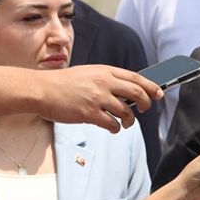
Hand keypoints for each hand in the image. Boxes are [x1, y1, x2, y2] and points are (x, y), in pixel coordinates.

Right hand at [39, 65, 161, 133]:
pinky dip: (116, 128)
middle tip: (144, 110)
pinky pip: (112, 124)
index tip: (158, 94)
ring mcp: (97, 98)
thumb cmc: (63, 83)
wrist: (41, 89)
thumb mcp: (88, 73)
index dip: (150, 87)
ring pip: (126, 112)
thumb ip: (106, 80)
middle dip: (145, 104)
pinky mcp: (90, 113)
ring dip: (129, 120)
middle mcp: (104, 83)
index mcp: (104, 71)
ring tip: (125, 123)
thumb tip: (125, 90)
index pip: (136, 78)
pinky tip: (112, 127)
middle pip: (137, 93)